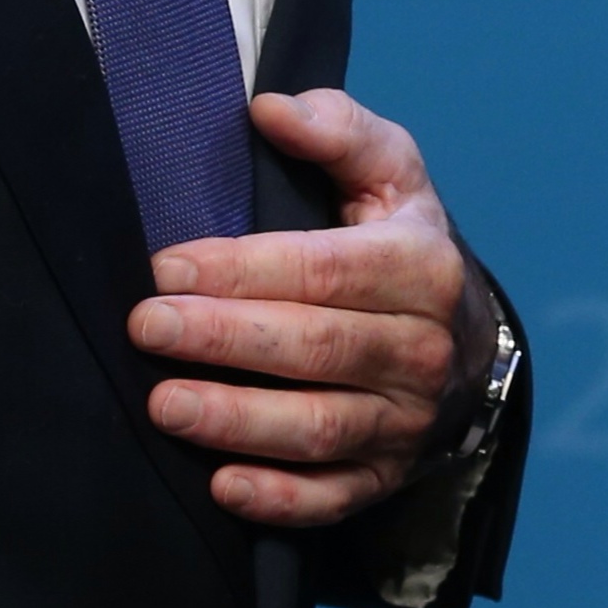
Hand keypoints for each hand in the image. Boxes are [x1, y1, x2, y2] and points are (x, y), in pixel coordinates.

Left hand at [132, 89, 476, 528]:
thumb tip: (268, 108)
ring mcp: (406, 421)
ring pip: (319, 427)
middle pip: (315, 348)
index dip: (240, 271)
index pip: (323, 270)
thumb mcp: (390, 173)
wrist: (463, 339)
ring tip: (162, 405)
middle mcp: (421, 349)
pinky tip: (219, 486)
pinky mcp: (386, 477)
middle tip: (144, 328)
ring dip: (237, 420)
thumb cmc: (401, 242)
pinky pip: (333, 498)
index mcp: (422, 266)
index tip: (164, 268)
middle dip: (222, 339)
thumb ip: (339, 131)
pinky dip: (278, 498)